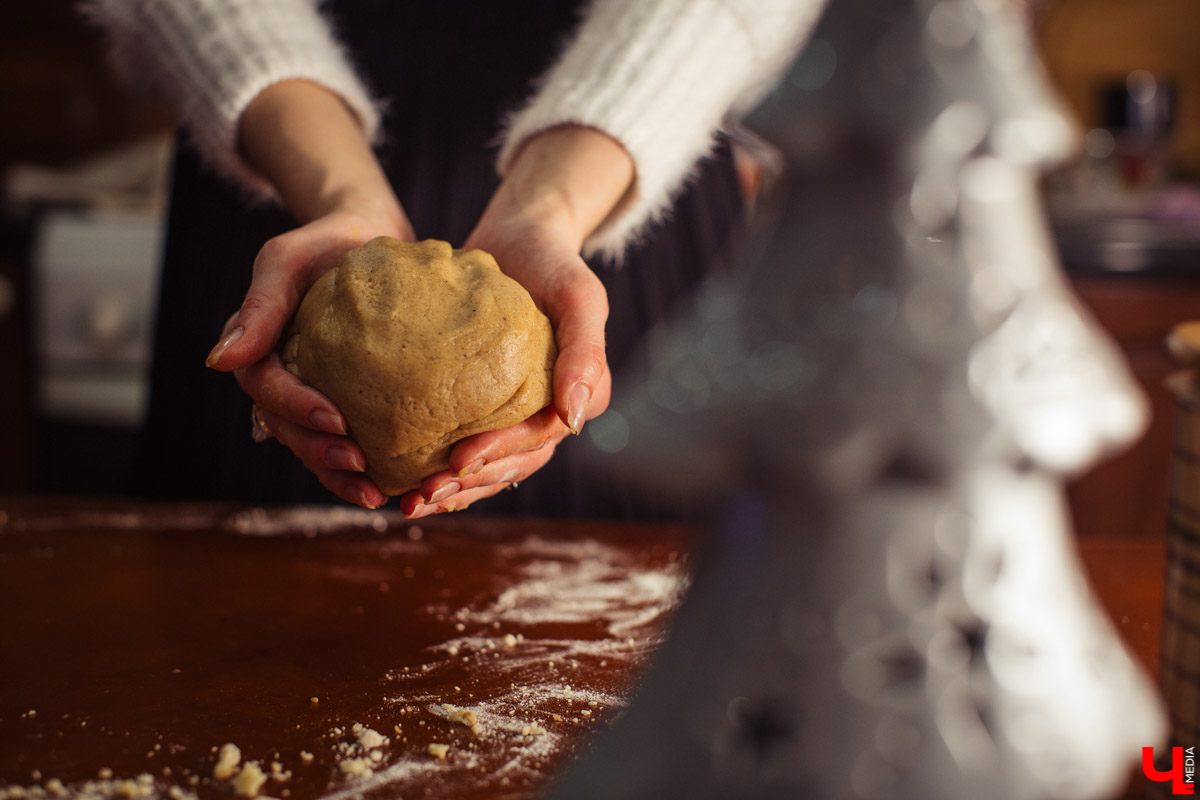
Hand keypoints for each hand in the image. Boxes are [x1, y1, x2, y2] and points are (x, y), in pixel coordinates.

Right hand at [207, 210, 413, 507]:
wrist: (370, 236)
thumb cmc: (328, 241)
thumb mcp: (288, 259)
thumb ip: (260, 304)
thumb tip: (218, 362)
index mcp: (259, 347)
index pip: (266, 389)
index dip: (297, 409)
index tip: (339, 421)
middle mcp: (280, 376)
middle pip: (286, 428)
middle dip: (320, 454)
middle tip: (361, 466)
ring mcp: (310, 391)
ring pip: (311, 445)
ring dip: (338, 475)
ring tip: (378, 494)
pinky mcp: (345, 399)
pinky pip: (344, 440)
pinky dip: (361, 467)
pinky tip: (393, 484)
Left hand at [399, 217, 612, 516]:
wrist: (520, 237)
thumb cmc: (553, 261)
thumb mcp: (579, 295)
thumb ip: (585, 352)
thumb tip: (574, 418)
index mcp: (579, 396)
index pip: (540, 439)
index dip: (500, 454)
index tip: (458, 460)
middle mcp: (551, 412)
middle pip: (513, 464)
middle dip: (470, 485)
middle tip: (423, 494)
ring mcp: (518, 412)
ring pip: (490, 466)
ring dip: (454, 490)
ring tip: (410, 502)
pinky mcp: (486, 405)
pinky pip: (468, 445)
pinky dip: (441, 467)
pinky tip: (407, 480)